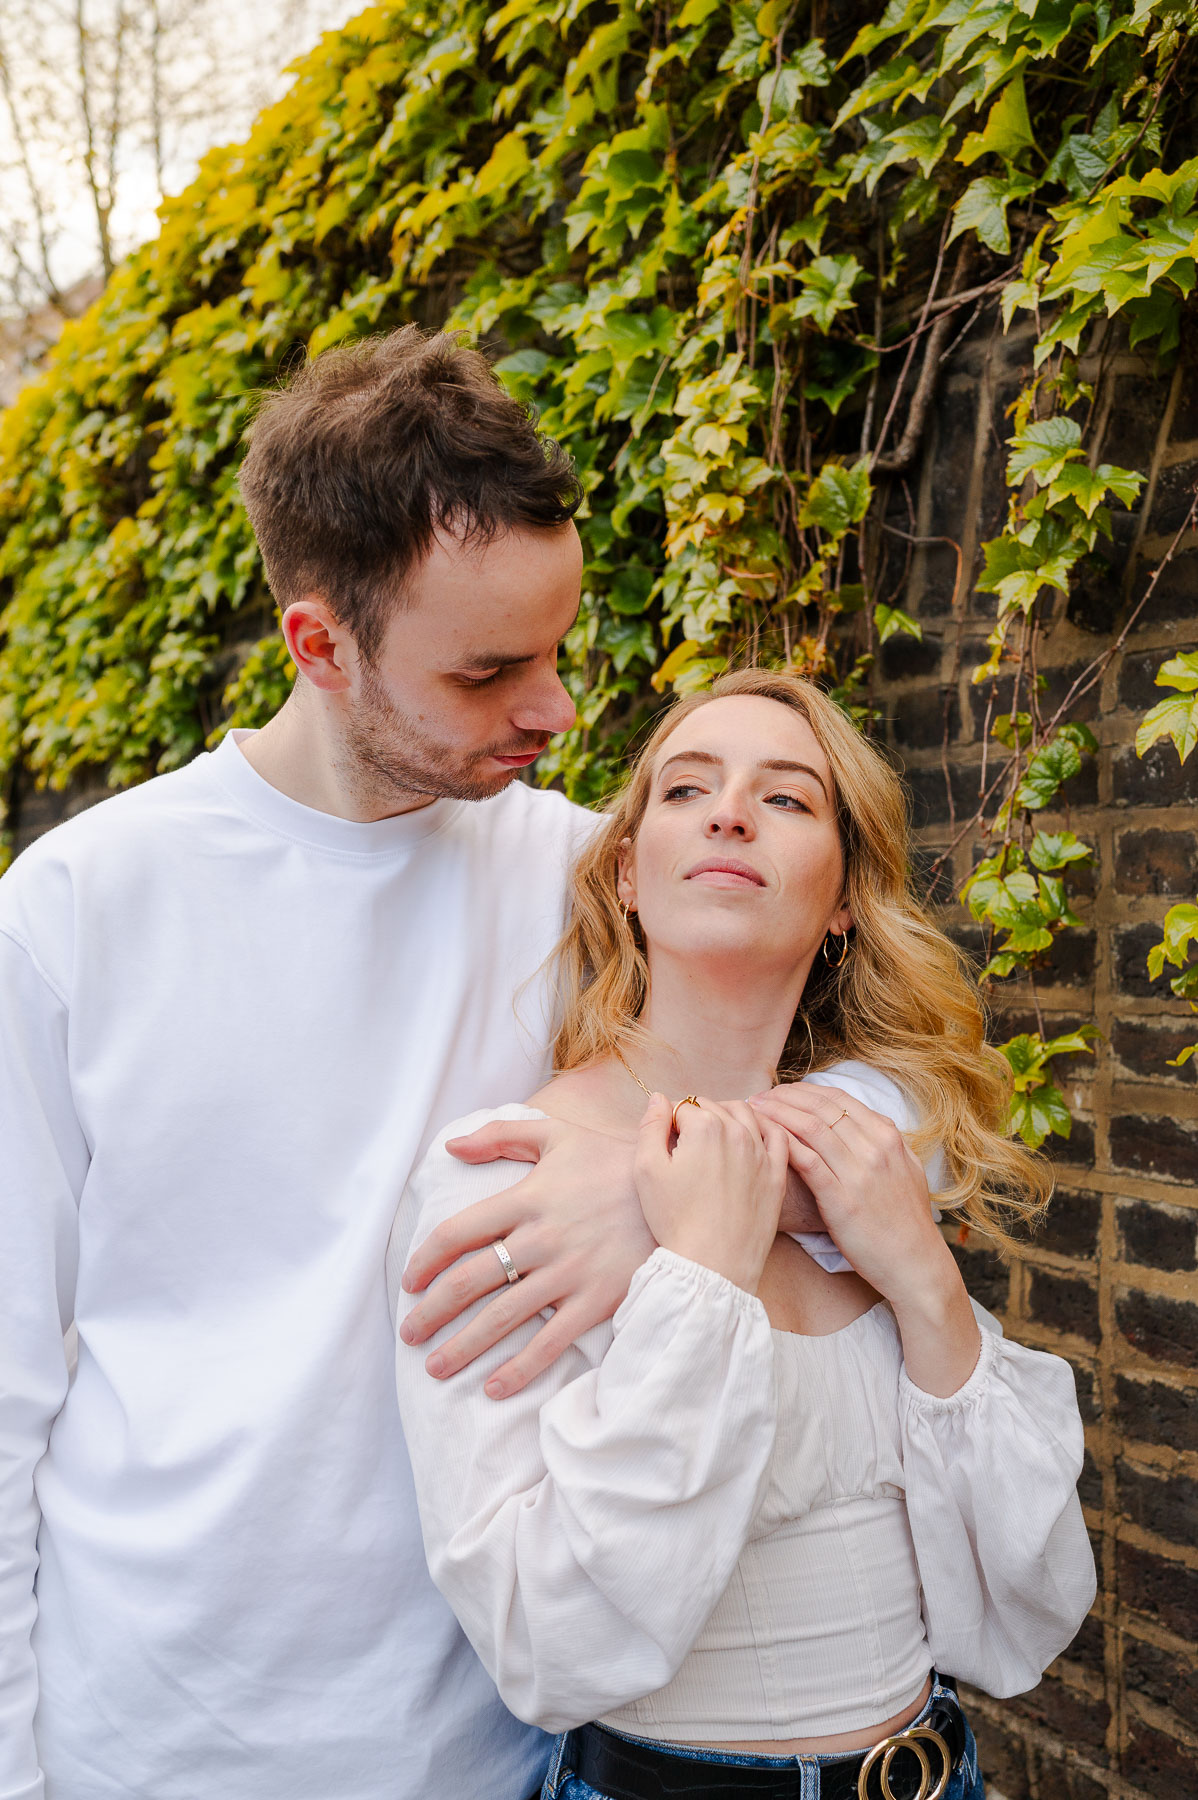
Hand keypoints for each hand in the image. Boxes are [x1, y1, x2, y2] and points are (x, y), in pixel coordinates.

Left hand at [400, 1115, 653, 1397]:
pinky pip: (549, 1343)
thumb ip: (501, 1135)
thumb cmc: (614, 1162)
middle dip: (431, 1312)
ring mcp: (568, 1273)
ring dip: (462, 1347)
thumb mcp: (559, 1135)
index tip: (409, 1282)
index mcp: (527, 1198)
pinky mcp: (597, 1300)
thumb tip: (452, 1145)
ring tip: (434, 1367)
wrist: (681, 1192)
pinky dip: (518, 1370)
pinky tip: (492, 1388)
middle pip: (469, 1282)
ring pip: (500, 1318)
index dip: (424, 1259)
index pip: (457, 1233)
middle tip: (409, 1333)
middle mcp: (540, 1239)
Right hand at [634, 1095, 789, 1293]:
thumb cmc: (675, 1219)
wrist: (714, 1264)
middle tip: (686, 1145)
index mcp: (705, 1127)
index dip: (671, 1122)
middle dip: (698, 1118)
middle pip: (713, 1107)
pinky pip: (779, 1136)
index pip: (683, 1107)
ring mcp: (762, 1153)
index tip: (667, 1144)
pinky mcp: (777, 1175)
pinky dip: (766, 1127)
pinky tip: (753, 1135)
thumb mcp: (647, 1170)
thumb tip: (659, 1098)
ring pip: (746, 1114)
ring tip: (714, 1136)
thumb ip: (650, 1126)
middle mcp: (738, 1132)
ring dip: (728, 1116)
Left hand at [749, 1084, 980, 1395]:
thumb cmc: (907, 1221)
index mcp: (888, 1137)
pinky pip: (806, 1161)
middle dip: (784, 1097)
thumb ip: (885, 1144)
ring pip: (810, 1127)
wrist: (915, 1264)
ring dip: (776, 1114)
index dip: (804, 1091)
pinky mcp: (842, 1200)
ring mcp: (859, 1172)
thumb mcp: (907, 1171)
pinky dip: (782, 1144)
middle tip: (758, 1096)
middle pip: (821, 1107)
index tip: (780, 1092)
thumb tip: (864, 1123)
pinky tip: (764, 1139)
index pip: (838, 1098)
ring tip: (753, 1112)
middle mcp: (875, 1147)